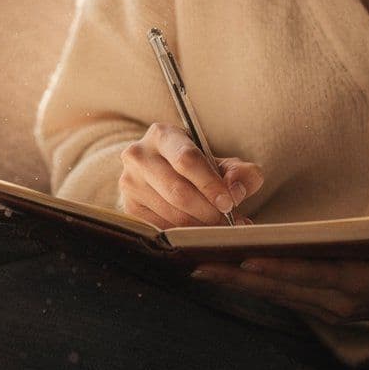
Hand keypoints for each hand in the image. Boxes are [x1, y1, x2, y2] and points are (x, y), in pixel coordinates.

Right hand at [120, 122, 263, 227]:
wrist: (162, 173)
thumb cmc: (196, 167)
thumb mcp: (221, 162)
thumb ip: (239, 172)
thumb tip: (236, 190)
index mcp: (163, 135)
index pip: (186, 160)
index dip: (210, 185)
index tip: (229, 203)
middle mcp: (139, 155)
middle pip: (178, 191)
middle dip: (208, 210)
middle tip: (228, 220)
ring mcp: (129, 182)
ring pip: (171, 213)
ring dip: (200, 225)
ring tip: (218, 226)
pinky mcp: (129, 207)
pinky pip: (162, 228)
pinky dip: (186, 234)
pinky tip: (198, 231)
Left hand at [188, 223, 368, 325]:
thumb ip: (355, 236)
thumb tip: (315, 233)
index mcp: (356, 282)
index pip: (308, 274)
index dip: (275, 267)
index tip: (244, 258)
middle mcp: (337, 304)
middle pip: (281, 289)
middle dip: (239, 277)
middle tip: (201, 266)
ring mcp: (329, 313)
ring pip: (277, 296)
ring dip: (240, 283)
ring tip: (205, 271)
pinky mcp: (324, 314)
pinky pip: (285, 299)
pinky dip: (259, 286)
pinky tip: (233, 276)